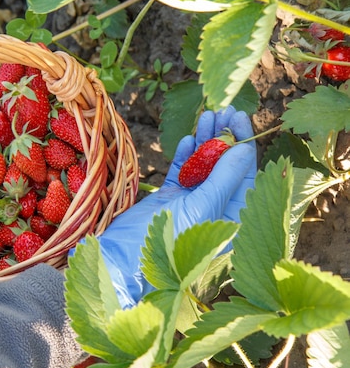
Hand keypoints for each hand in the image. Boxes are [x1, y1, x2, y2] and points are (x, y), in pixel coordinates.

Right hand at [97, 106, 256, 307]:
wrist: (122, 257)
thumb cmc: (167, 240)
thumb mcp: (202, 208)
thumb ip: (224, 178)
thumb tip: (245, 148)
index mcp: (231, 218)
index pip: (245, 176)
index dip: (242, 144)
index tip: (237, 117)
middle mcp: (215, 209)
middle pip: (225, 167)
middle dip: (224, 138)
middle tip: (222, 111)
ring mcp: (191, 202)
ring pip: (203, 165)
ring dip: (205, 141)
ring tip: (206, 116)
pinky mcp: (170, 198)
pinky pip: (182, 171)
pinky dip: (185, 154)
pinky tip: (188, 138)